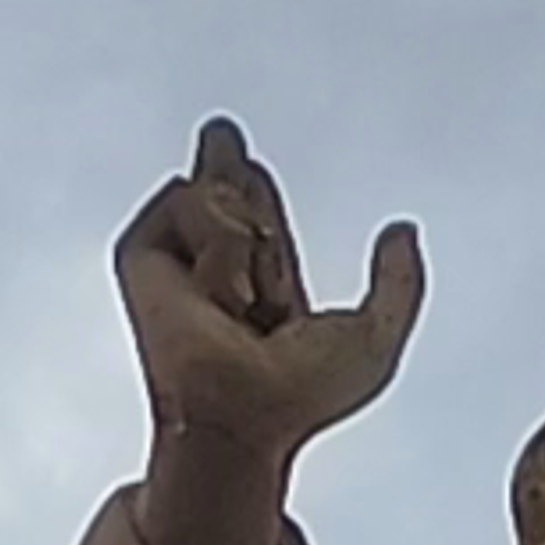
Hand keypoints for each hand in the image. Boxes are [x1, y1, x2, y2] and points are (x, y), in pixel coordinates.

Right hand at [113, 117, 423, 467]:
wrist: (246, 413)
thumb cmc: (303, 398)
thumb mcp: (376, 337)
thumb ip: (399, 285)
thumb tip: (403, 231)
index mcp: (264, 287)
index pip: (259, 222)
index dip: (255, 192)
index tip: (247, 166)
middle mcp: (216, 271)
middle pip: (221, 189)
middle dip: (223, 159)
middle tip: (220, 132)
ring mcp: (175, 264)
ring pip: (222, 189)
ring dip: (247, 242)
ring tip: (248, 302)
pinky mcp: (142, 256)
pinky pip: (190, 200)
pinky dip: (219, 245)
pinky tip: (220, 297)